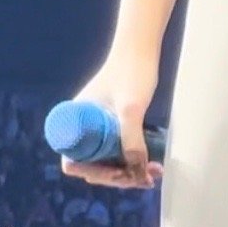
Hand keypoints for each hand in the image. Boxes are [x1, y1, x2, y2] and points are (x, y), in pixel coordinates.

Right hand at [59, 51, 162, 192]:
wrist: (142, 47)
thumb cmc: (132, 71)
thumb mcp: (131, 108)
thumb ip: (131, 139)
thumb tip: (136, 172)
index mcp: (76, 122)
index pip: (74, 162)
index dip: (93, 174)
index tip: (117, 172)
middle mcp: (84, 126)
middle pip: (93, 166)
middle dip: (117, 177)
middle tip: (142, 179)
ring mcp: (99, 126)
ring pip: (108, 160)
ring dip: (129, 173)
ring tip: (153, 175)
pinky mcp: (115, 124)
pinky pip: (119, 151)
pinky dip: (133, 162)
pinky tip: (152, 166)